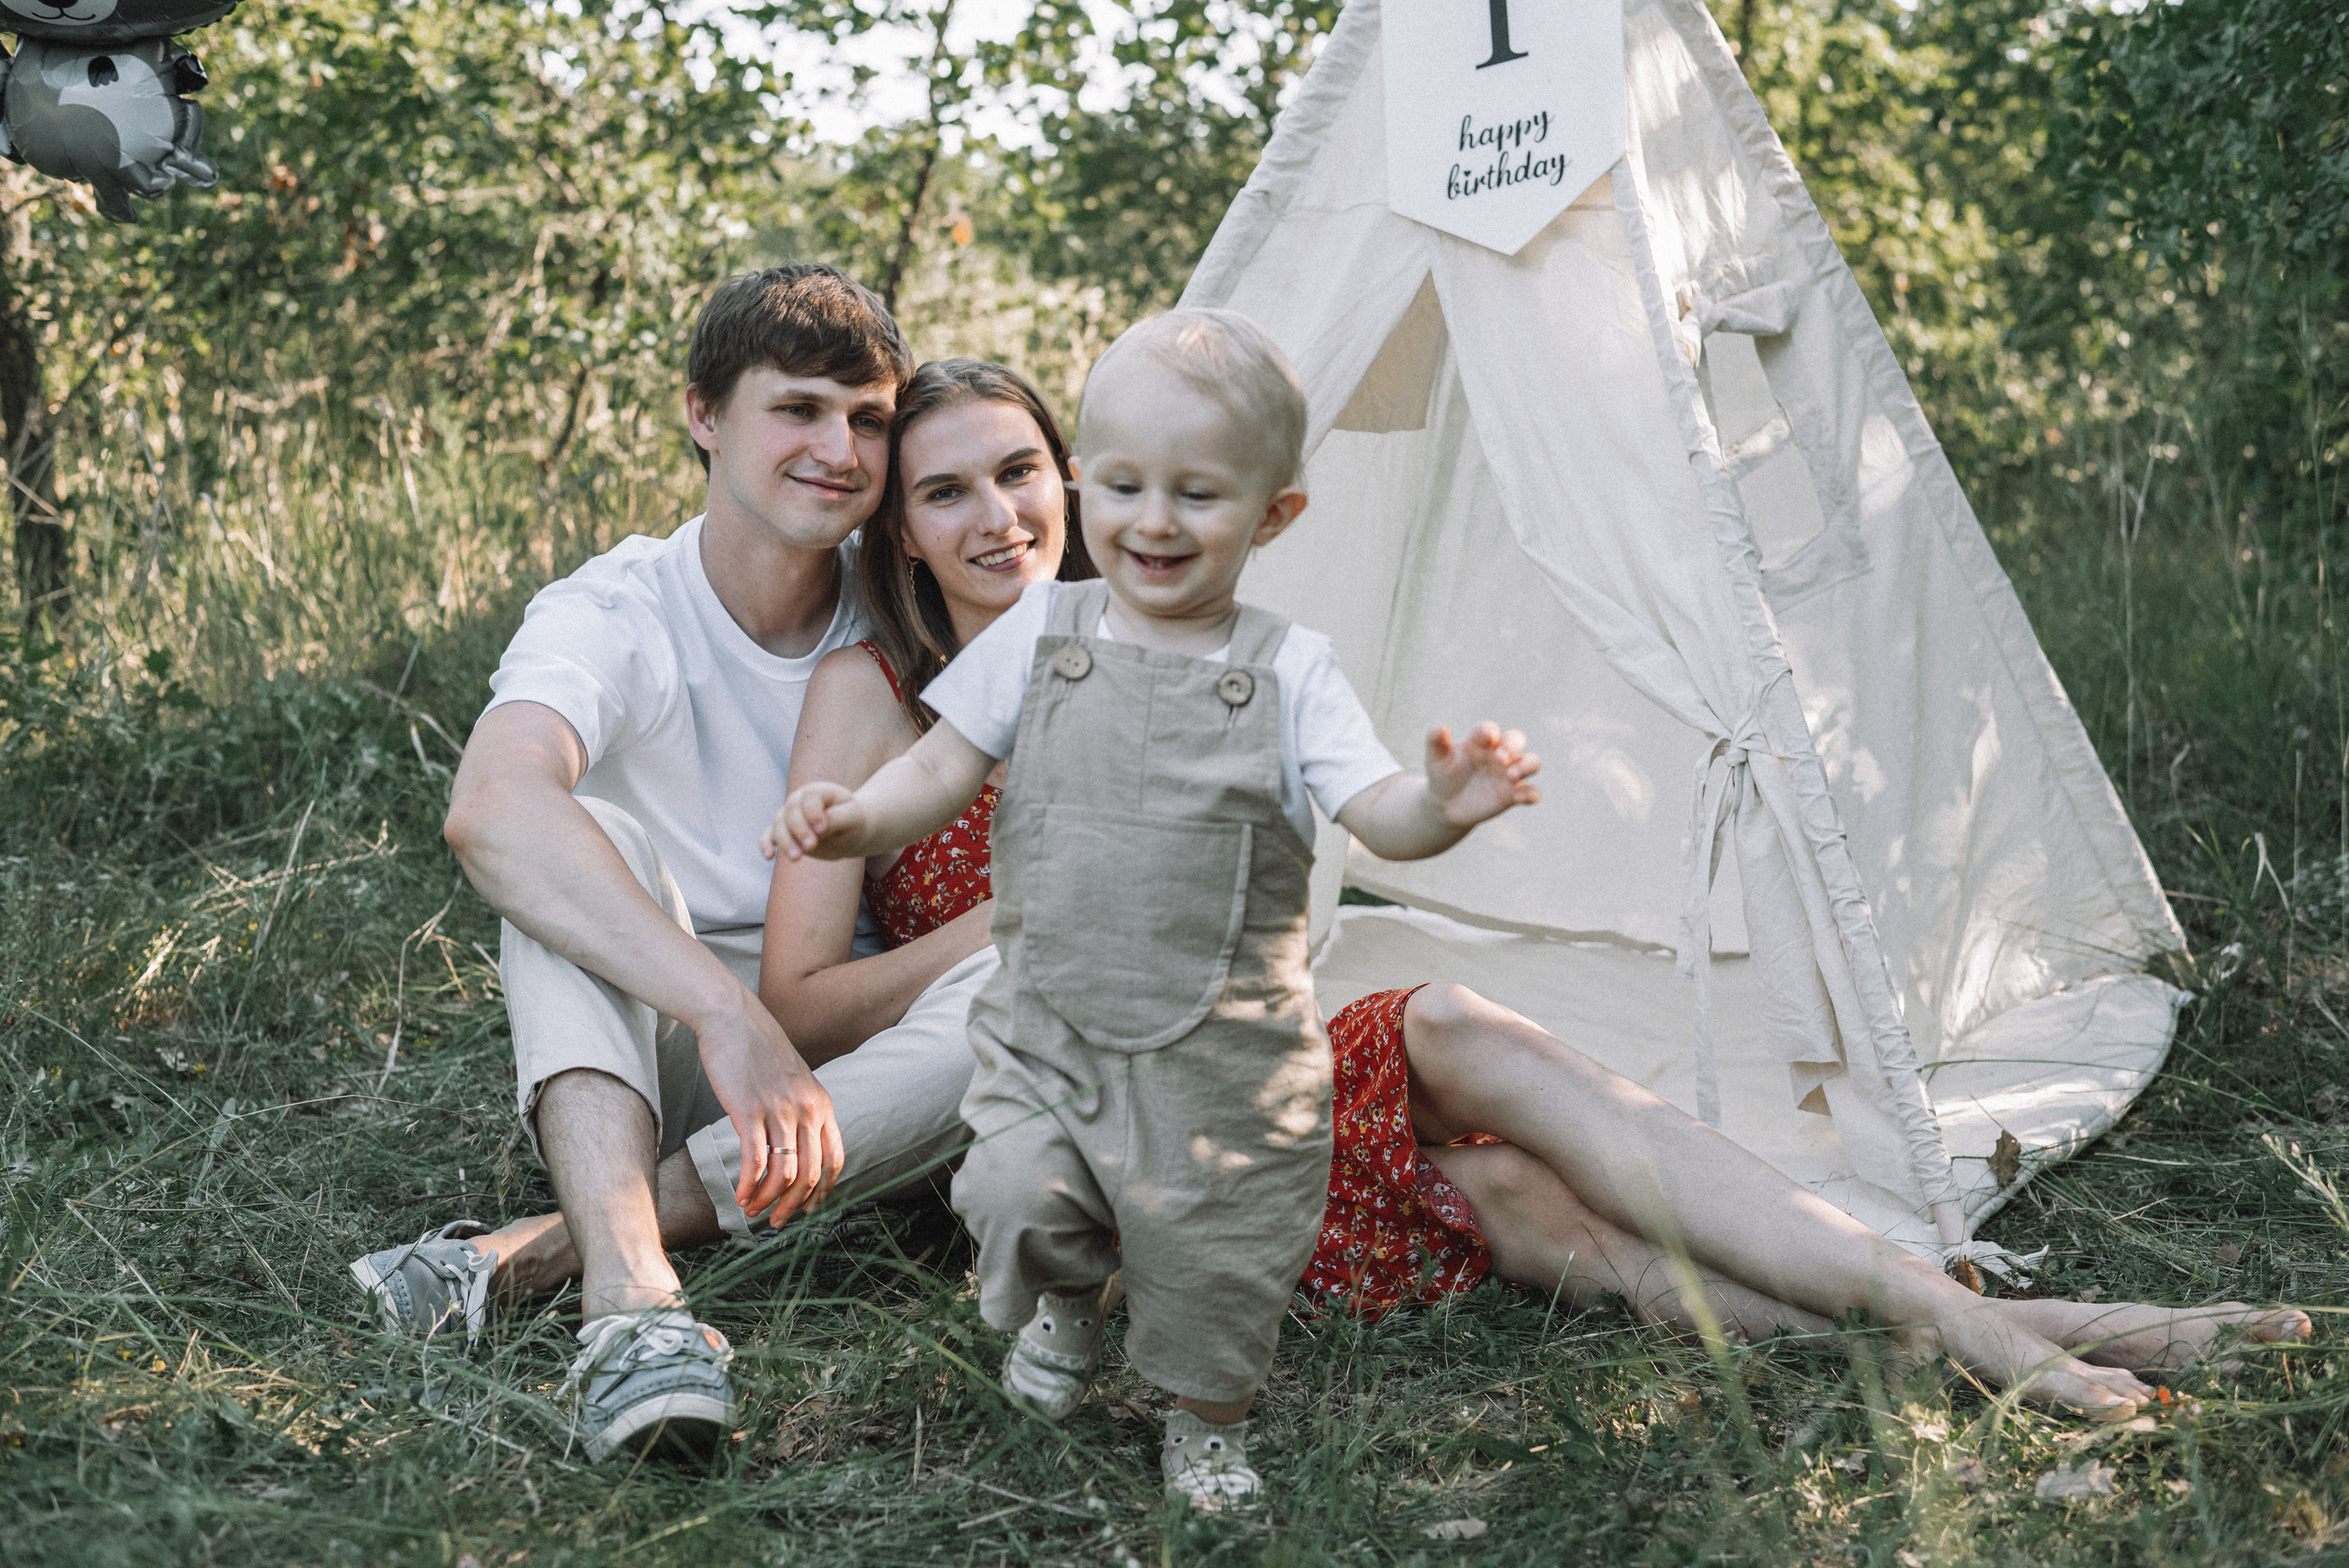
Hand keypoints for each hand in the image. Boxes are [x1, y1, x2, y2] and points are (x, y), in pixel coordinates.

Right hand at [694, 990, 845, 1226]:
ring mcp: (780, 1109)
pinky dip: (749, 1185)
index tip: (808, 1208)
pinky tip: (740, 1195)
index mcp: (822, 1104)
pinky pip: (755, 1160)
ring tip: (752, 1210)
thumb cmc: (758, 1052)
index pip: (835, 1159)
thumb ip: (801, 1110)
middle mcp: (807, 1109)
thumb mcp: (793, 1080)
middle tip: (776, 1222)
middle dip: (794, 1205)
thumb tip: (796, 1146)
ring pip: (784, 1172)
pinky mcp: (749, 1110)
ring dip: (769, 1200)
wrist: (732, 1018)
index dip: (824, 1190)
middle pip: (812, 1173)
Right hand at [762, 781, 868, 862]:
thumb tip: (818, 829)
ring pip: (779, 825)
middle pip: (790, 811)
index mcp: (818, 792)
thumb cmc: (853, 820)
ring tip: (797, 858)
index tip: (822, 830)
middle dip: (799, 829)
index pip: (809, 799)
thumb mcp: (852, 817)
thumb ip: (836, 819)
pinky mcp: (785, 832)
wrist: (848, 830)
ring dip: (785, 841)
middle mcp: (799, 800)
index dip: (813, 814)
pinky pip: (769, 835)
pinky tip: (769, 856)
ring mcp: (789, 816)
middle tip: (811, 846)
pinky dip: (766, 844)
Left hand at [1425, 722, 1540, 827]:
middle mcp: (1499, 754)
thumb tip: (1441, 729)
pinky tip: (1518, 798)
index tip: (1486, 737)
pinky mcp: (1513, 795)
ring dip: (1526, 766)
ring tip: (1511, 775)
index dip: (1489, 731)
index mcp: (1481, 741)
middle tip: (1499, 757)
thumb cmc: (1442, 775)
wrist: (1446, 805)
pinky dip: (1531, 794)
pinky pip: (1532, 792)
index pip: (1489, 729)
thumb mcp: (1436, 759)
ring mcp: (1509, 774)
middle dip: (1512, 744)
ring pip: (1532, 762)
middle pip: (1517, 739)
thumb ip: (1436, 742)